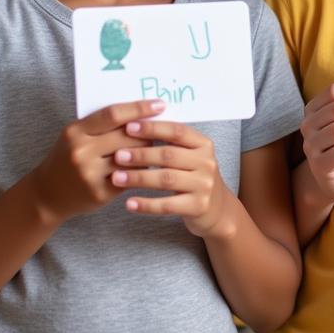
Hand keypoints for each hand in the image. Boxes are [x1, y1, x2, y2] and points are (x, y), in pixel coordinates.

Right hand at [29, 99, 162, 225]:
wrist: (46, 195)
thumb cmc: (67, 157)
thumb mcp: (76, 135)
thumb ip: (102, 124)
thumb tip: (142, 110)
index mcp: (75, 132)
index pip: (113, 114)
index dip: (139, 108)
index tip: (159, 104)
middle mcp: (81, 152)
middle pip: (127, 136)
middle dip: (148, 131)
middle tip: (162, 127)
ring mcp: (90, 175)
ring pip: (131, 157)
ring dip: (148, 150)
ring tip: (157, 145)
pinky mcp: (99, 194)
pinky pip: (130, 176)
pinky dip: (141, 169)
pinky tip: (147, 164)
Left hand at [111, 118, 229, 237]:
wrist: (216, 208)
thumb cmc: (194, 176)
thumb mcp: (191, 155)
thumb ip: (171, 143)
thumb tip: (137, 124)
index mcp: (203, 144)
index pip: (177, 131)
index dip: (153, 128)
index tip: (128, 127)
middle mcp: (206, 162)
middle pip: (169, 155)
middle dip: (141, 154)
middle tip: (118, 155)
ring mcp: (203, 185)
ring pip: (166, 179)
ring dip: (139, 178)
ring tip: (116, 177)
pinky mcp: (198, 206)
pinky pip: (167, 205)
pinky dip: (146, 204)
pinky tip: (129, 203)